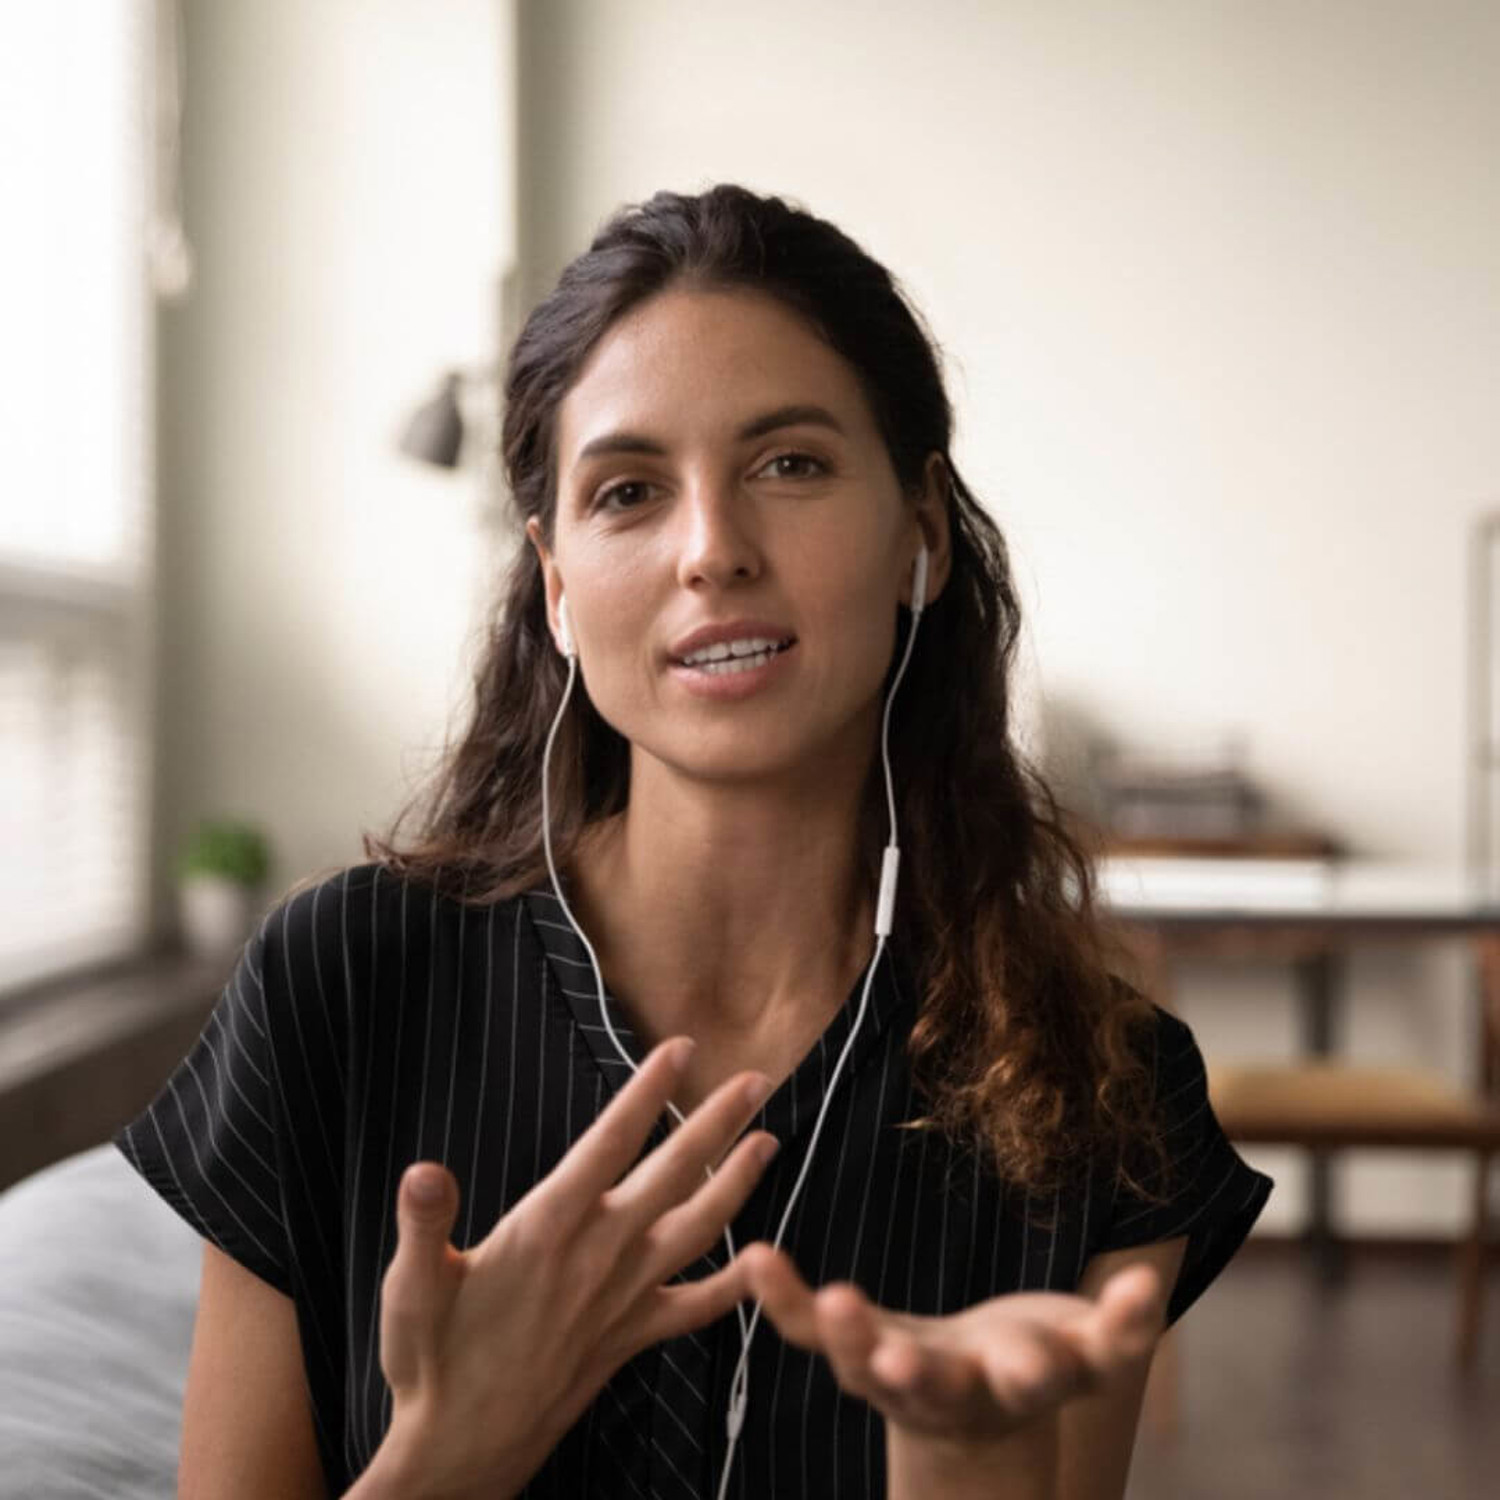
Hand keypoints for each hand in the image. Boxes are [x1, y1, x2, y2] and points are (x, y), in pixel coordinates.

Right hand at [362, 1038, 778, 1499]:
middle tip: (756, 1080)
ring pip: (698, 1231)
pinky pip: (695, 1308)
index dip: (648, 1092)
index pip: (610, 1143)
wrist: (462, 1449)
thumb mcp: (411, 1288)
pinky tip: (760, 1261)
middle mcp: (598, 1257)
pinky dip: (732, 1283)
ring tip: (769, 1142)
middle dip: (717, 1123)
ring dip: (738, 1184)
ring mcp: (622, 1299)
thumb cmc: (433, 1360)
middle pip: (672, 1175)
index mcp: (548, 1229)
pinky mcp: (630, 1338)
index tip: (680, 1048)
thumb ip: (423, 1224)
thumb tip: (423, 1171)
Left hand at [739, 1243, 1164, 1448]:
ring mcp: (895, 1374)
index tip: (1039, 1360)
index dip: (1035, 1368)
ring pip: (862, 1366)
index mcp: (1015, 1387)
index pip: (1029, 1381)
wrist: (978, 1413)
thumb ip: (1120, 1329)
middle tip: (897, 1360)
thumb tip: (1150, 1287)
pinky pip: (808, 1332)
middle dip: (919, 1375)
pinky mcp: (854, 1351)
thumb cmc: (1037, 1364)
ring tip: (830, 1298)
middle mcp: (950, 1391)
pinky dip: (780, 1301)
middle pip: (933, 1388)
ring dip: (843, 1337)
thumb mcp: (1088, 1353)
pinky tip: (755, 1256)